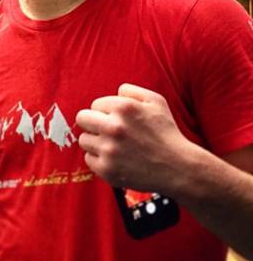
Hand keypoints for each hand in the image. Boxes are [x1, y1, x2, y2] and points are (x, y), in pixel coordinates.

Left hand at [75, 84, 191, 194]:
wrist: (178, 168)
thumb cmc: (166, 133)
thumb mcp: (156, 102)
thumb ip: (131, 91)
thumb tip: (114, 92)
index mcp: (123, 108)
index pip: (95, 105)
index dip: (105, 112)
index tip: (118, 121)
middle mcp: (113, 127)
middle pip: (81, 119)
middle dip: (93, 123)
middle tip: (107, 131)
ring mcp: (109, 150)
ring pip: (84, 140)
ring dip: (96, 142)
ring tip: (115, 146)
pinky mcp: (107, 169)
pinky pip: (88, 159)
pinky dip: (99, 160)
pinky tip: (116, 159)